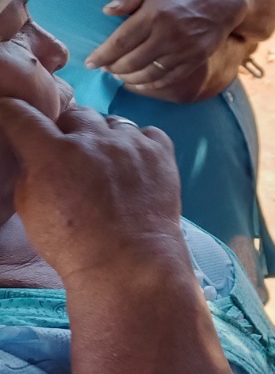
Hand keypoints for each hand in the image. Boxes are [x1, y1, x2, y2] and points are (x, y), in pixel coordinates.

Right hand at [0, 99, 186, 284]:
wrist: (128, 263)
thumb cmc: (72, 243)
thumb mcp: (30, 206)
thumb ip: (30, 168)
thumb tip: (31, 146)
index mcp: (53, 155)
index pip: (22, 114)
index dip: (12, 110)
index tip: (10, 111)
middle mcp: (93, 141)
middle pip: (73, 114)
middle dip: (66, 130)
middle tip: (69, 155)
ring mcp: (130, 144)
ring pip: (109, 123)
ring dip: (102, 138)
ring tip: (103, 165)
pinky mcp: (160, 151)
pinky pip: (144, 133)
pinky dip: (136, 146)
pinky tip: (132, 167)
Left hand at [85, 0, 243, 98]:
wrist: (223, 2)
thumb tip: (106, 12)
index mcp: (155, 14)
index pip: (120, 42)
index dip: (102, 56)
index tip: (90, 62)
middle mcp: (169, 34)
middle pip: (131, 62)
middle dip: (113, 69)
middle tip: (105, 68)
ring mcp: (184, 49)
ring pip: (148, 73)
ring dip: (129, 78)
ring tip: (120, 75)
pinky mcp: (196, 60)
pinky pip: (168, 79)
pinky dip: (150, 85)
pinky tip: (139, 82)